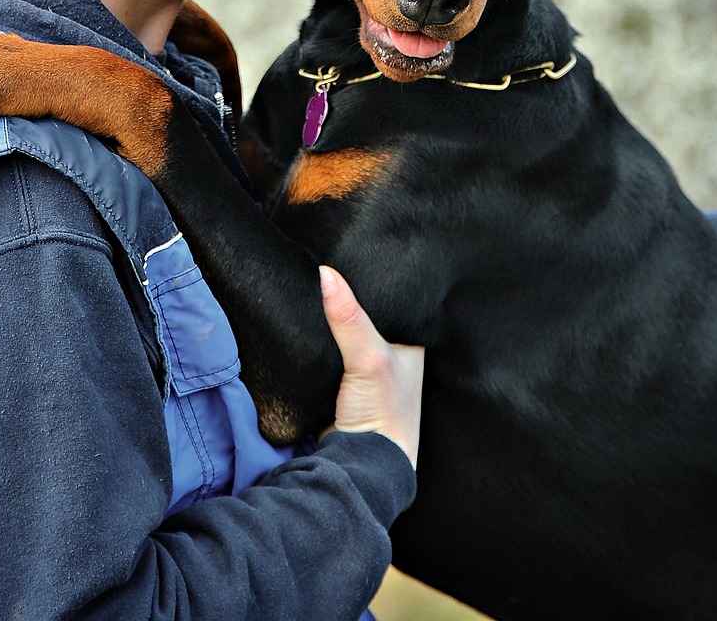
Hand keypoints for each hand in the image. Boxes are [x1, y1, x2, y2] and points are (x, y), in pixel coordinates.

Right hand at [319, 265, 423, 468]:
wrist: (361, 464)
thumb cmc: (383, 414)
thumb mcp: (368, 358)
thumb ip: (349, 318)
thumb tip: (325, 274)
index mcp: (411, 339)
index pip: (392, 295)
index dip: (371, 276)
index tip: (348, 252)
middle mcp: (392, 349)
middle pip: (365, 311)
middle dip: (346, 294)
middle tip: (322, 262)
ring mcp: (366, 365)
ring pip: (344, 329)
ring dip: (329, 316)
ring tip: (309, 282)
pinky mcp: (341, 379)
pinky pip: (327, 348)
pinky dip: (318, 338)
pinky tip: (305, 319)